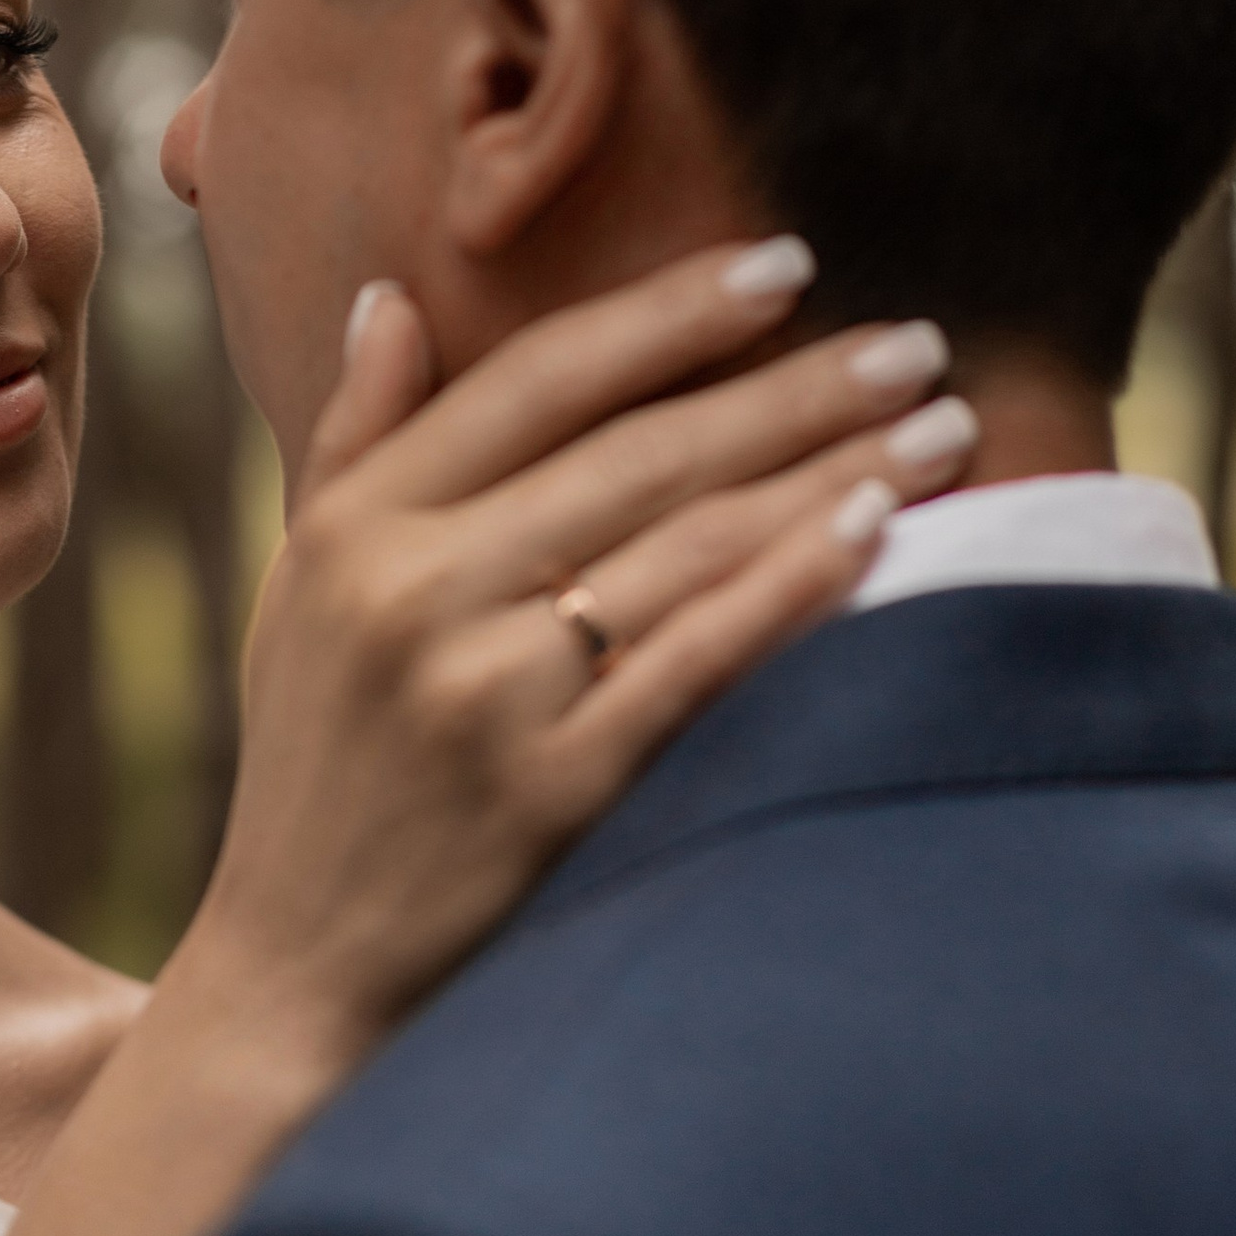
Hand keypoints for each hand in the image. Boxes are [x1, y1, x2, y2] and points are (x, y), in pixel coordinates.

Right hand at [173, 239, 967, 1081]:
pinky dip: (792, 587)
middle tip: (916, 340)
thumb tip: (394, 295)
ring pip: (688, 545)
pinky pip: (700, 662)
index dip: (666, 312)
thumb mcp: (298, 591)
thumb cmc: (316, 767)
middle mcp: (415, 594)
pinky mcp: (553, 790)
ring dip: (831, 473)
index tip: (781, 265)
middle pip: (638, 452)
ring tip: (938, 428)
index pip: (534, 380)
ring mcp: (486, 694)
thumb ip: (350, 441)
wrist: (297, 971)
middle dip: (794, 385)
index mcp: (355, 528)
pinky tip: (876, 531)